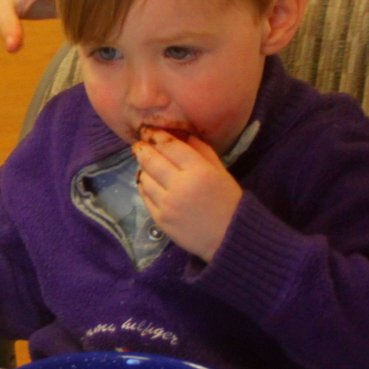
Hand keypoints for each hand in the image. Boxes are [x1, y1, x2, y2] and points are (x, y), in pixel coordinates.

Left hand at [132, 132, 242, 260]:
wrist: (230, 238)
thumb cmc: (228, 201)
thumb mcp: (220, 171)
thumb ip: (202, 151)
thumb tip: (182, 134)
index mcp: (198, 171)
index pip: (169, 146)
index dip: (156, 135)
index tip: (148, 130)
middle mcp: (180, 185)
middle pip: (151, 159)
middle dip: (142, 148)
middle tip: (139, 144)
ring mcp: (167, 204)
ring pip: (144, 177)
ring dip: (142, 167)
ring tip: (145, 163)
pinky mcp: (160, 219)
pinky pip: (144, 196)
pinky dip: (144, 185)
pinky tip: (148, 181)